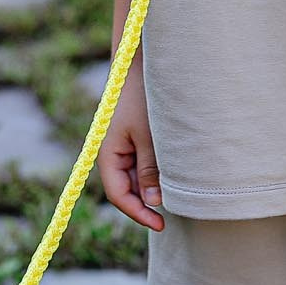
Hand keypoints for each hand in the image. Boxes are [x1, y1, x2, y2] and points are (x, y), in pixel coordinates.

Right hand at [97, 57, 164, 231]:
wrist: (139, 61)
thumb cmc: (143, 96)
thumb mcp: (149, 136)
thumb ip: (150, 170)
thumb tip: (154, 203)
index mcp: (107, 154)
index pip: (119, 195)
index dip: (138, 213)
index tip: (160, 223)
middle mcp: (112, 152)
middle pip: (128, 188)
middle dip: (147, 201)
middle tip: (175, 209)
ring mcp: (123, 144)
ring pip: (137, 175)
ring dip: (154, 184)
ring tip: (178, 189)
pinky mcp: (133, 135)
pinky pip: (142, 161)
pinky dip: (156, 169)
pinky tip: (174, 170)